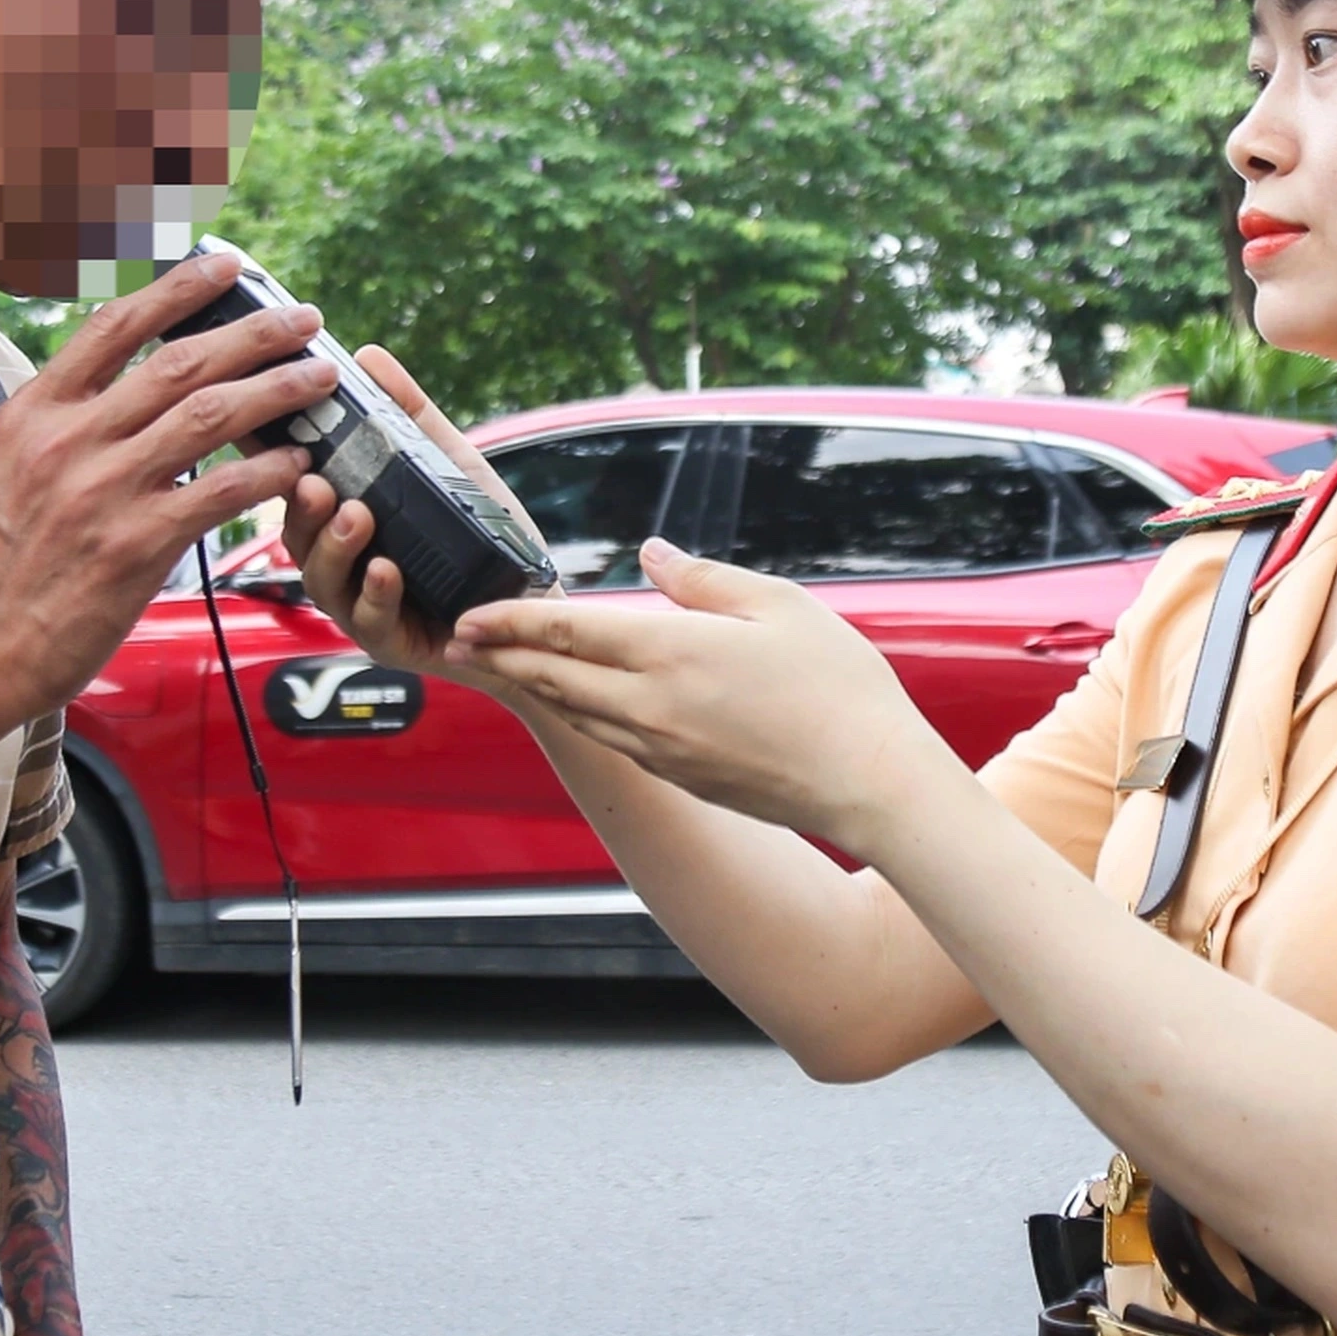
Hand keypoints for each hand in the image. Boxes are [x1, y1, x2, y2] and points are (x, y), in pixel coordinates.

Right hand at [0, 253, 338, 764]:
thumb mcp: (9, 469)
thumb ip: (65, 422)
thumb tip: (132, 384)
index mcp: (32, 413)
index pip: (112, 327)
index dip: (177, 289)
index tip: (226, 265)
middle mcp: (66, 440)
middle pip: (177, 361)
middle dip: (252, 332)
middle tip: (304, 318)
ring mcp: (101, 491)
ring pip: (208, 415)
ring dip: (276, 390)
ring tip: (320, 377)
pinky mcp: (135, 546)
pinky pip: (220, 492)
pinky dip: (268, 471)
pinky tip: (299, 463)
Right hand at [285, 345, 541, 690]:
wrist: (535, 607)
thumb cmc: (488, 541)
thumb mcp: (452, 469)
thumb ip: (412, 417)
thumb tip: (370, 357)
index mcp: (346, 524)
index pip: (298, 495)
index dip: (276, 470)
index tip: (271, 436)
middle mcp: (345, 567)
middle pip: (298, 539)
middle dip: (301, 510)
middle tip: (313, 482)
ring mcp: (362, 607)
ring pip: (324, 582)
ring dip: (335, 548)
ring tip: (354, 517)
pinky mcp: (391, 642)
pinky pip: (372, 620)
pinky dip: (376, 593)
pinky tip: (386, 570)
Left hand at [443, 539, 957, 844]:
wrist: (870, 782)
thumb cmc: (838, 687)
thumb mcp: (777, 605)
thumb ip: (702, 578)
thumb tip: (651, 553)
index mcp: (671, 651)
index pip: (567, 630)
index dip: (512, 618)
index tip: (473, 611)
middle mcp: (651, 706)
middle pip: (555, 678)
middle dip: (506, 655)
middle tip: (466, 637)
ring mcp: (662, 749)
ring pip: (578, 713)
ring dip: (538, 687)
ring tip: (511, 665)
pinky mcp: (680, 776)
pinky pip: (612, 739)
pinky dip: (581, 714)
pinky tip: (580, 702)